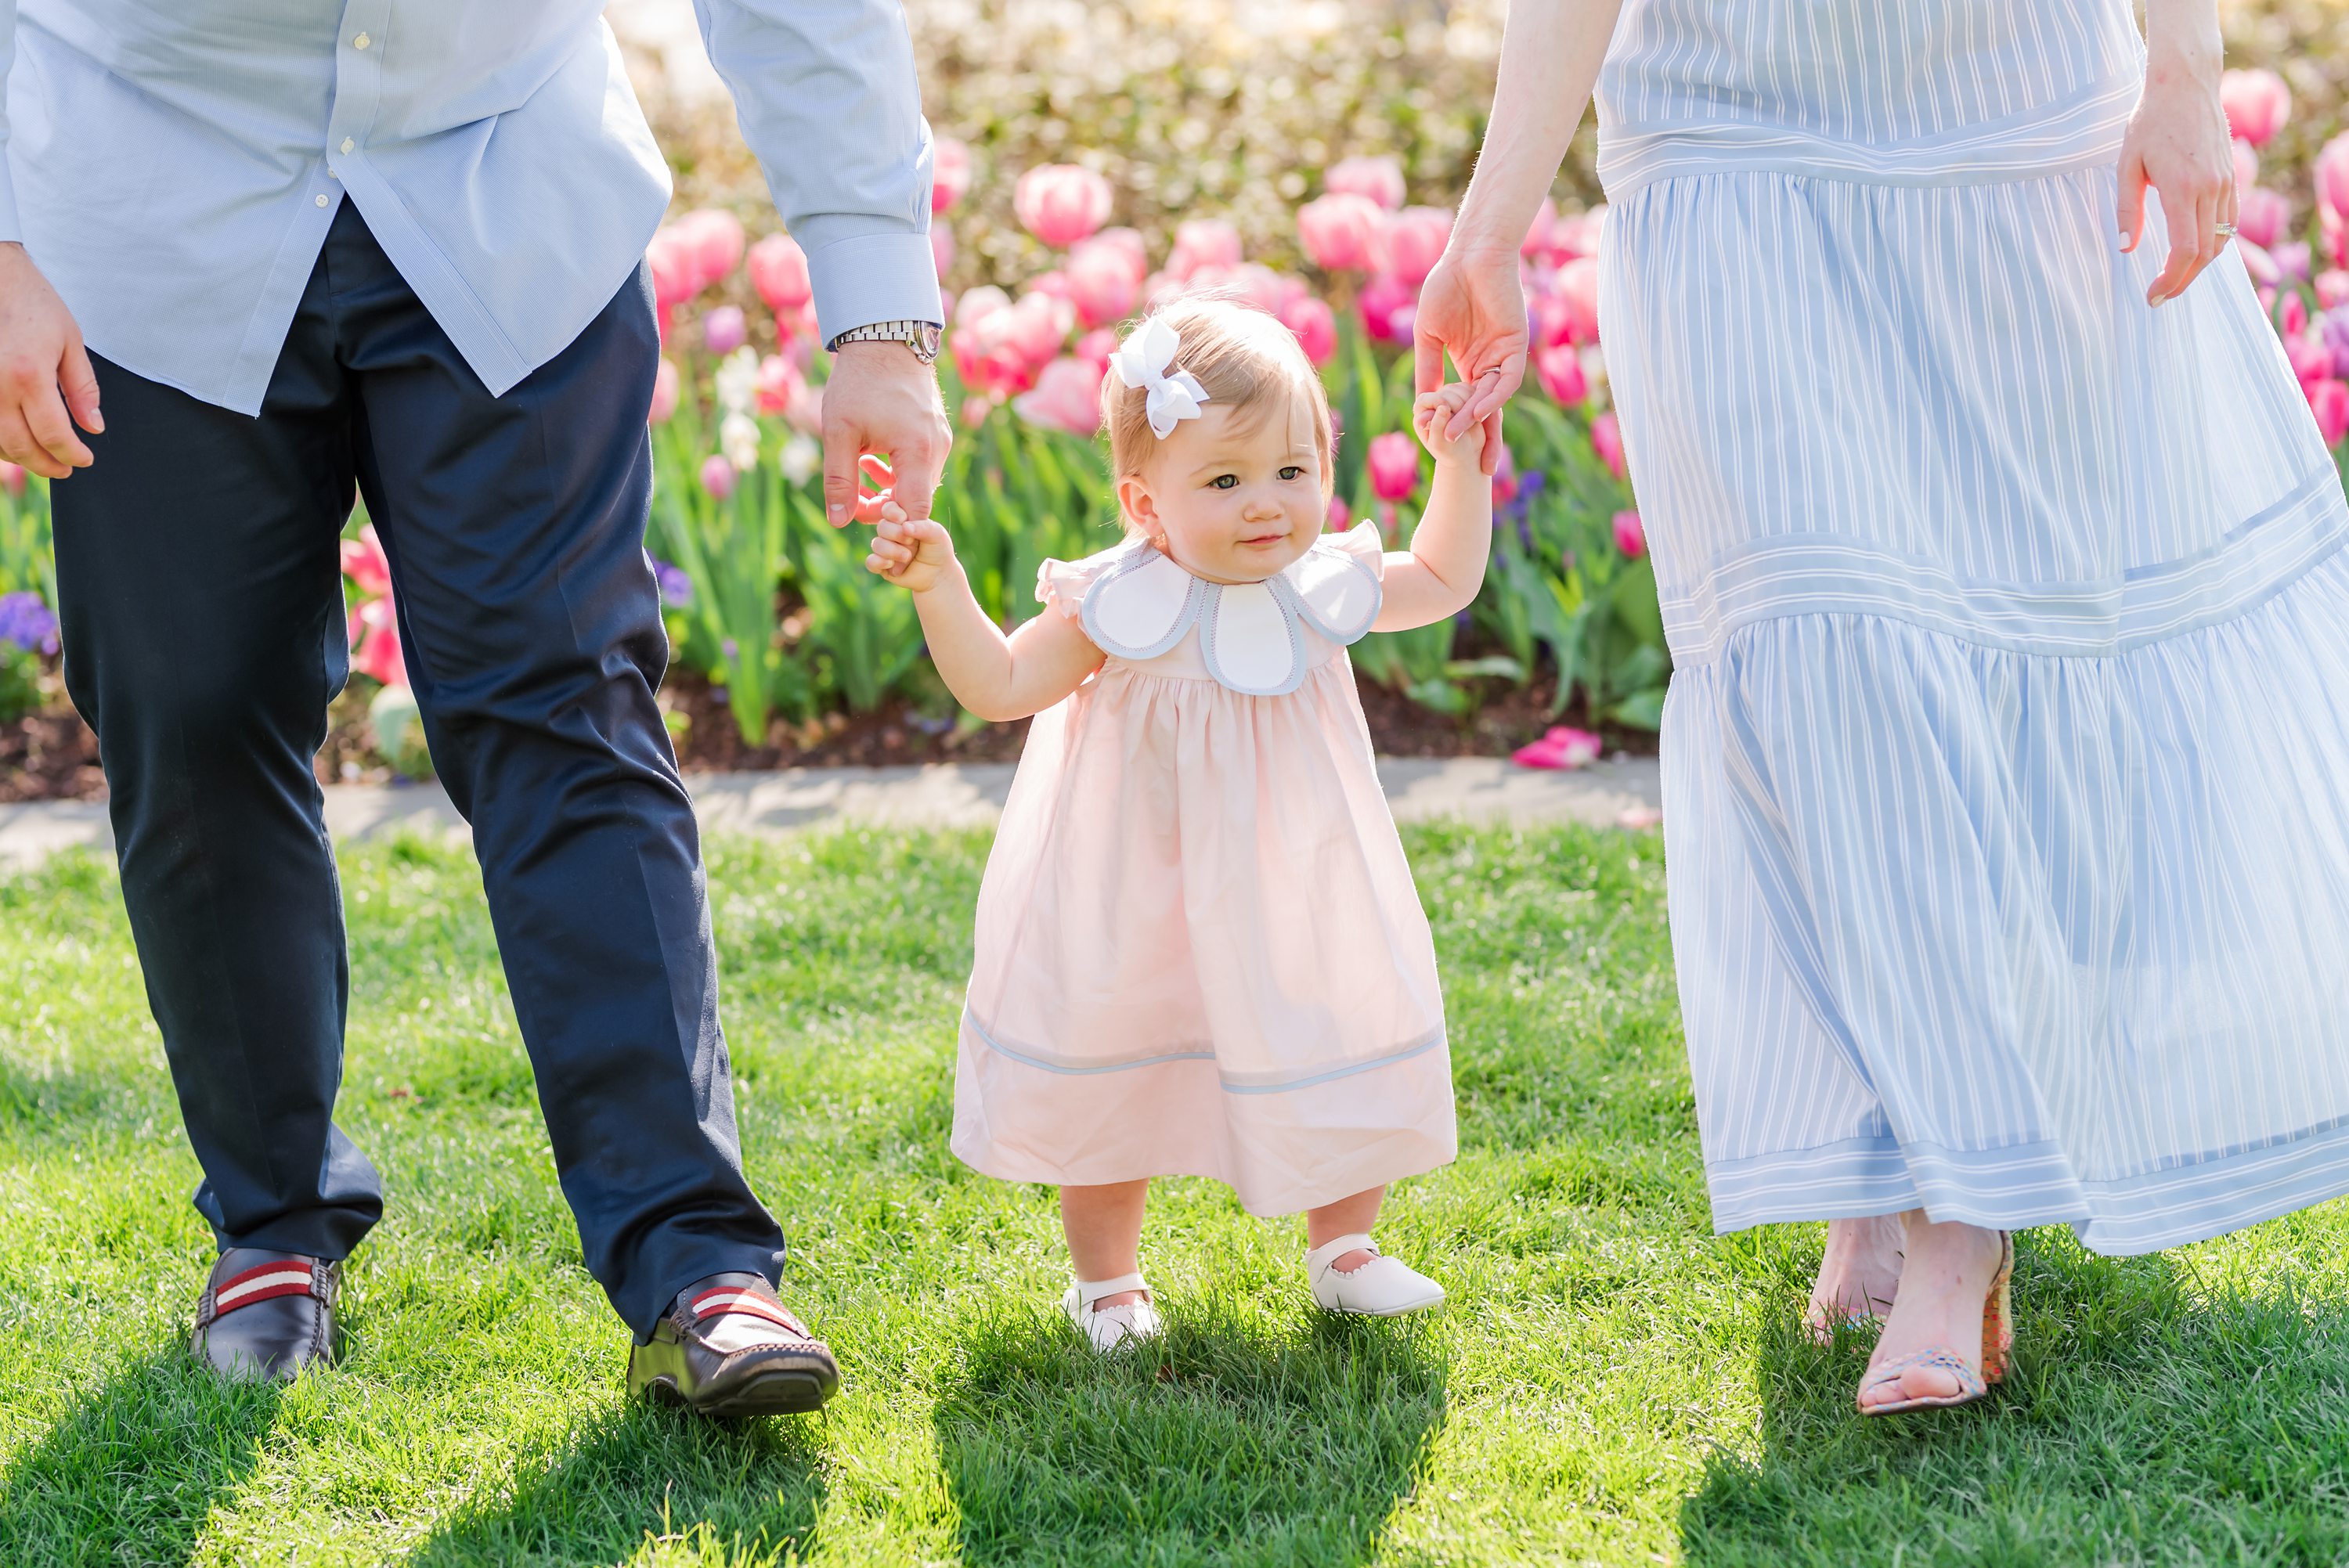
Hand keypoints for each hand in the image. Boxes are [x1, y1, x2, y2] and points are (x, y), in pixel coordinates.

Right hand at [0, 243, 101, 478]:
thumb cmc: (32, 303)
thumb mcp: (70, 341)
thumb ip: (83, 389)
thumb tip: (94, 427)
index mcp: (28, 374)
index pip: (54, 435)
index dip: (72, 454)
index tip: (85, 459)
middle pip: (20, 446)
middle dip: (47, 464)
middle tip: (65, 469)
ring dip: (19, 457)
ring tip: (43, 458)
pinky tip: (14, 442)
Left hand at [821, 338, 950, 525]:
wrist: (885, 338)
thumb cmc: (859, 382)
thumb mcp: (839, 431)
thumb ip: (839, 479)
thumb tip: (838, 521)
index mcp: (918, 451)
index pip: (914, 511)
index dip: (889, 522)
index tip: (857, 513)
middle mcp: (937, 449)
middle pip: (916, 500)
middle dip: (883, 506)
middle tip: (849, 497)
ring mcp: (941, 440)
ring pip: (918, 484)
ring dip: (889, 488)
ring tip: (856, 473)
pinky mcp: (937, 432)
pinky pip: (921, 466)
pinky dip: (898, 472)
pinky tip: (870, 460)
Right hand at [864, 499, 957, 592]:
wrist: (938, 575)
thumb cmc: (938, 549)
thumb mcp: (937, 534)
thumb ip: (923, 527)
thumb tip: (904, 526)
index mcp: (902, 520)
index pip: (888, 508)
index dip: (893, 512)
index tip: (904, 519)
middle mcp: (891, 532)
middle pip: (882, 526)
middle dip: (896, 534)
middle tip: (911, 542)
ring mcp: (885, 549)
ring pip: (876, 544)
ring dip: (892, 551)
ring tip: (907, 557)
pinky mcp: (882, 566)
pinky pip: (871, 562)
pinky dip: (879, 562)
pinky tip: (891, 564)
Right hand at [1412, 245, 1525, 475]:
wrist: (1467, 257)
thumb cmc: (1445, 288)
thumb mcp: (1428, 338)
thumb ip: (1428, 370)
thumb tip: (1422, 406)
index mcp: (1471, 365)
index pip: (1468, 406)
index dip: (1461, 431)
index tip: (1448, 455)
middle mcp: (1490, 365)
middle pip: (1488, 412)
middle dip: (1484, 441)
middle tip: (1479, 472)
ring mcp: (1504, 356)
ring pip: (1494, 399)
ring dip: (1476, 420)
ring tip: (1457, 438)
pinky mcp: (1516, 345)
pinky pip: (1506, 379)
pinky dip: (1493, 396)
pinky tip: (1476, 410)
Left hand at [1413, 384, 1484, 466]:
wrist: (1467, 455)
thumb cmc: (1449, 452)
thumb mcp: (1440, 444)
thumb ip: (1437, 426)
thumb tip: (1443, 407)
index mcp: (1422, 412)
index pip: (1427, 398)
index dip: (1439, 402)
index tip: (1449, 413)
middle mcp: (1435, 401)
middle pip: (1447, 391)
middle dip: (1457, 406)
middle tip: (1463, 424)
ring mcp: (1450, 396)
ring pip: (1460, 388)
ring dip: (1468, 403)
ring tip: (1471, 421)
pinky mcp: (1465, 395)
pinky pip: (1471, 389)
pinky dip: (1476, 399)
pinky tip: (1477, 414)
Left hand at [2119, 43, 2234, 306]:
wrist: (2185, 85)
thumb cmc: (2149, 123)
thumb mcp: (2127, 166)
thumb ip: (2128, 209)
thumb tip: (2127, 248)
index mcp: (2183, 188)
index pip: (2185, 250)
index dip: (2171, 279)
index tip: (2153, 296)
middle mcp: (2211, 188)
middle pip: (2206, 252)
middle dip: (2183, 280)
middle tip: (2160, 297)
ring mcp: (2226, 182)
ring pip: (2222, 240)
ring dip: (2199, 265)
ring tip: (2174, 279)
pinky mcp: (2232, 176)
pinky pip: (2229, 220)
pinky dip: (2214, 242)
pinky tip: (2194, 252)